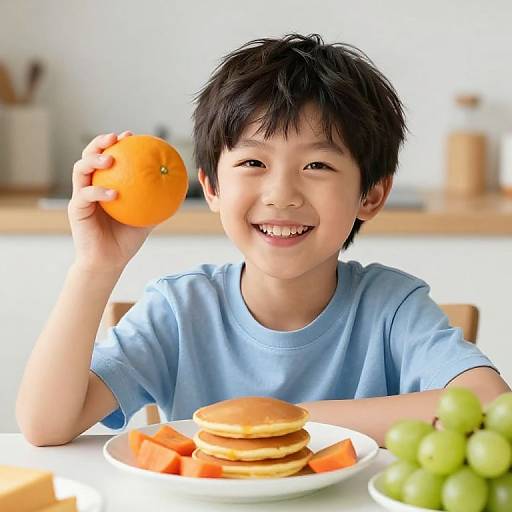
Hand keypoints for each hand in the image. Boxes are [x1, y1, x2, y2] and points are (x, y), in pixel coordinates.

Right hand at [68, 131, 152, 272]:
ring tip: (109, 160)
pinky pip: (85, 195)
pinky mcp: (76, 209)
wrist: (109, 260)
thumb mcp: (148, 218)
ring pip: (80, 169)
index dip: (117, 143)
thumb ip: (159, 202)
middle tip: (115, 138)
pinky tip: (114, 193)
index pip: (108, 157)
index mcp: (105, 183)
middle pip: (89, 155)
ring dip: (93, 160)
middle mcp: (90, 185)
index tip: (131, 135)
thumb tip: (180, 189)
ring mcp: (81, 196)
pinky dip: (99, 192)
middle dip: (99, 142)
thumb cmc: (127, 239)